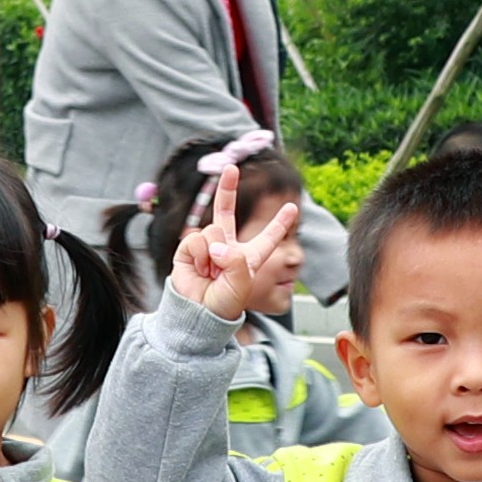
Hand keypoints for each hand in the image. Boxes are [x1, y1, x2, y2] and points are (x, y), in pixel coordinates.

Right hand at [171, 167, 305, 318]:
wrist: (197, 314)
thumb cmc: (223, 304)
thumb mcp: (241, 284)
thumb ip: (235, 260)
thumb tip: (215, 245)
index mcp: (248, 258)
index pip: (268, 238)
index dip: (280, 223)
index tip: (292, 207)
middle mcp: (228, 249)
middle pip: (227, 213)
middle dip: (227, 189)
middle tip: (230, 168)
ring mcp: (207, 248)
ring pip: (213, 231)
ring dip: (213, 253)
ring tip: (211, 273)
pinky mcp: (189, 250)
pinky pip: (196, 240)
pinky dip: (198, 254)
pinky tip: (199, 269)